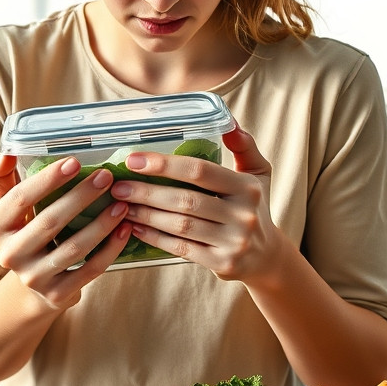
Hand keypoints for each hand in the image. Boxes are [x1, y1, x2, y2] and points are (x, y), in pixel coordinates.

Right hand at [0, 154, 130, 310]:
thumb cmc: (25, 234)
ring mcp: (33, 277)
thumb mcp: (7, 209)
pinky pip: (90, 270)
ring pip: (73, 248)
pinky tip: (125, 229)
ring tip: (122, 203)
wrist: (32, 288)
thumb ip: (1, 178)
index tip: (74, 161)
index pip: (19, 199)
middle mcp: (10, 255)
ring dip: (101, 224)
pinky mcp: (57, 294)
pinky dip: (110, 249)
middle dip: (80, 197)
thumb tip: (4, 154)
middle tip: (106, 176)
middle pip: (48, 222)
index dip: (47, 180)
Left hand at [112, 125, 284, 281]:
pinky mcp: (221, 263)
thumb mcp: (257, 174)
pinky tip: (137, 228)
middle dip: (147, 192)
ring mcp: (233, 242)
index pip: (200, 171)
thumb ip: (244, 146)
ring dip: (146, 215)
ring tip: (122, 206)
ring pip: (180, 225)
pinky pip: (181, 248)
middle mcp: (243, 215)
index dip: (164, 165)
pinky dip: (155, 238)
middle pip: (185, 200)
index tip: (134, 160)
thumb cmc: (254, 207)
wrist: (267, 257)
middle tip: (119, 187)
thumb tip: (228, 121)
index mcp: (247, 188)